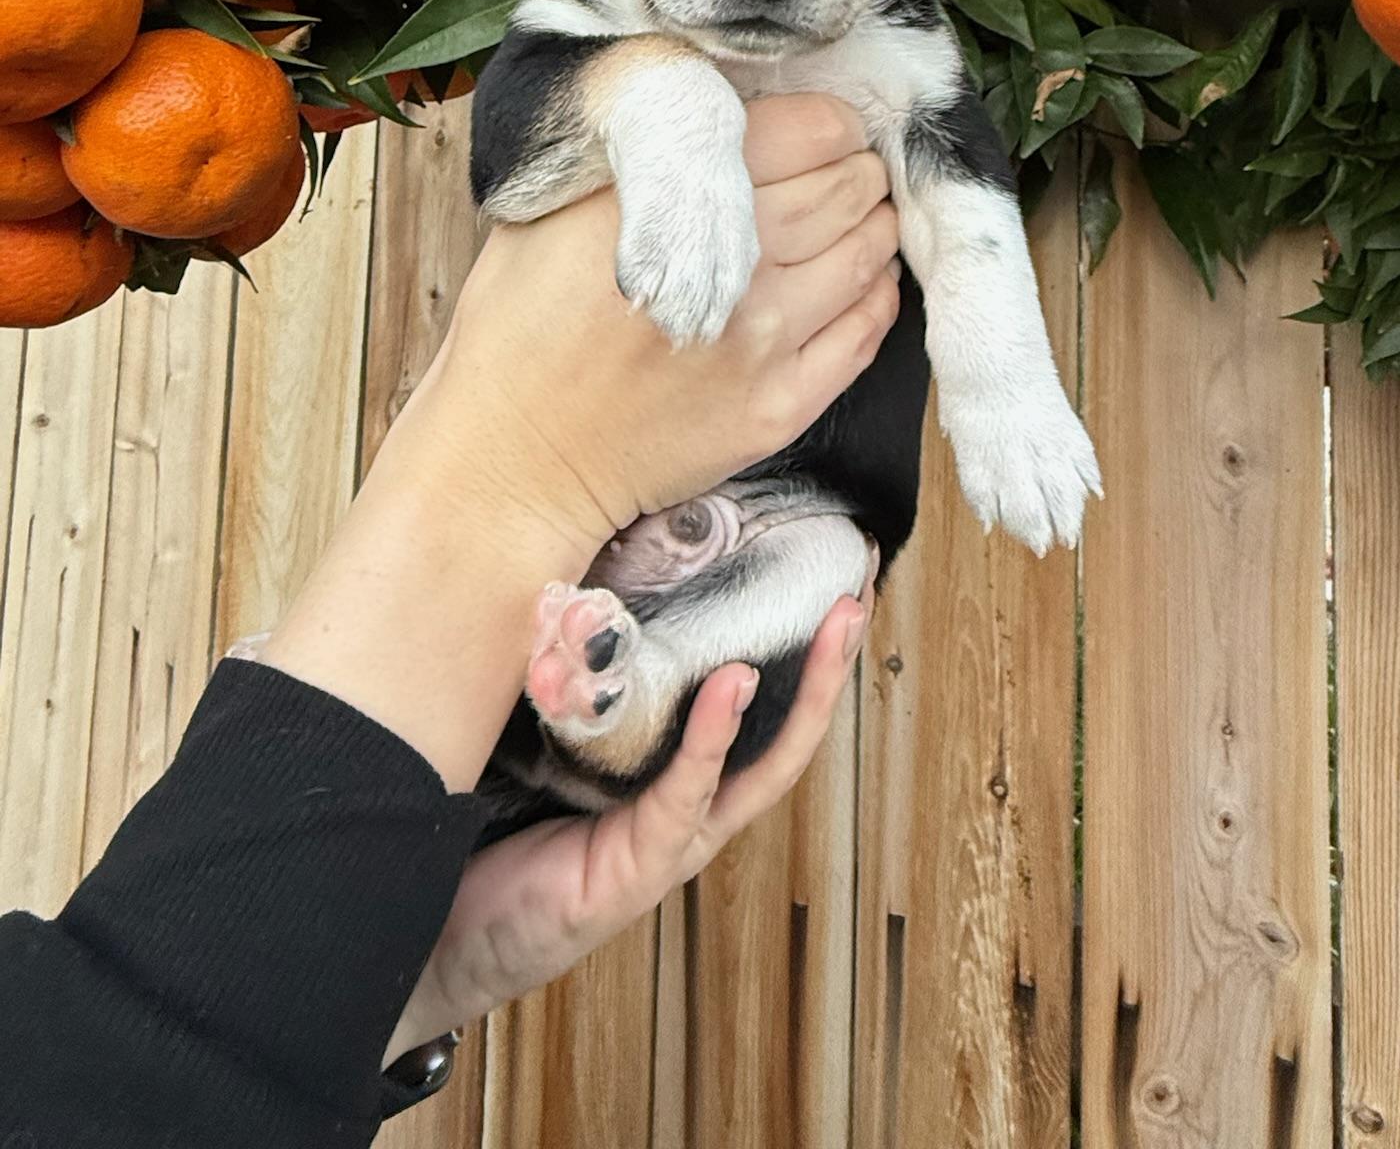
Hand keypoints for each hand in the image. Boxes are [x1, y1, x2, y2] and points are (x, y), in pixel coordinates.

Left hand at [385, 589, 869, 1064]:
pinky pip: (686, 795)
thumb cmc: (486, 835)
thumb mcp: (544, 737)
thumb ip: (575, 678)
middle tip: (859, 587)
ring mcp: (671, 841)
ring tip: (834, 625)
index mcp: (673, 776)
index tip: (828, 571)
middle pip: (786, 729)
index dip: (798, 642)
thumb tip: (581, 577)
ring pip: (764, 763)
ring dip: (806, 693)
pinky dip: (714, 738)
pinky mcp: (637, 868)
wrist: (434, 935)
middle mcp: (687, 806)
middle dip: (830, 661)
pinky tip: (734, 684)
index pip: (755, 701)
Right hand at [388, 93, 901, 552]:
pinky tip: (863, 278)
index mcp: (664, 206)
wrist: (516, 457)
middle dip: (857, 166)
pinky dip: (877, 294)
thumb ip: (638, 159)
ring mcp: (759, 345)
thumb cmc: (520, 327)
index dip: (827, 120)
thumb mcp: (550, 209)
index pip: (797, 132)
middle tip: (851, 162)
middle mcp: (725, 271)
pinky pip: (863, 334)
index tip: (826, 124)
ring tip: (862, 211)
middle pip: (841, 189)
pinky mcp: (778, 408)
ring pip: (863, 256)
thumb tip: (719, 111)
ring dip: (874, 223)